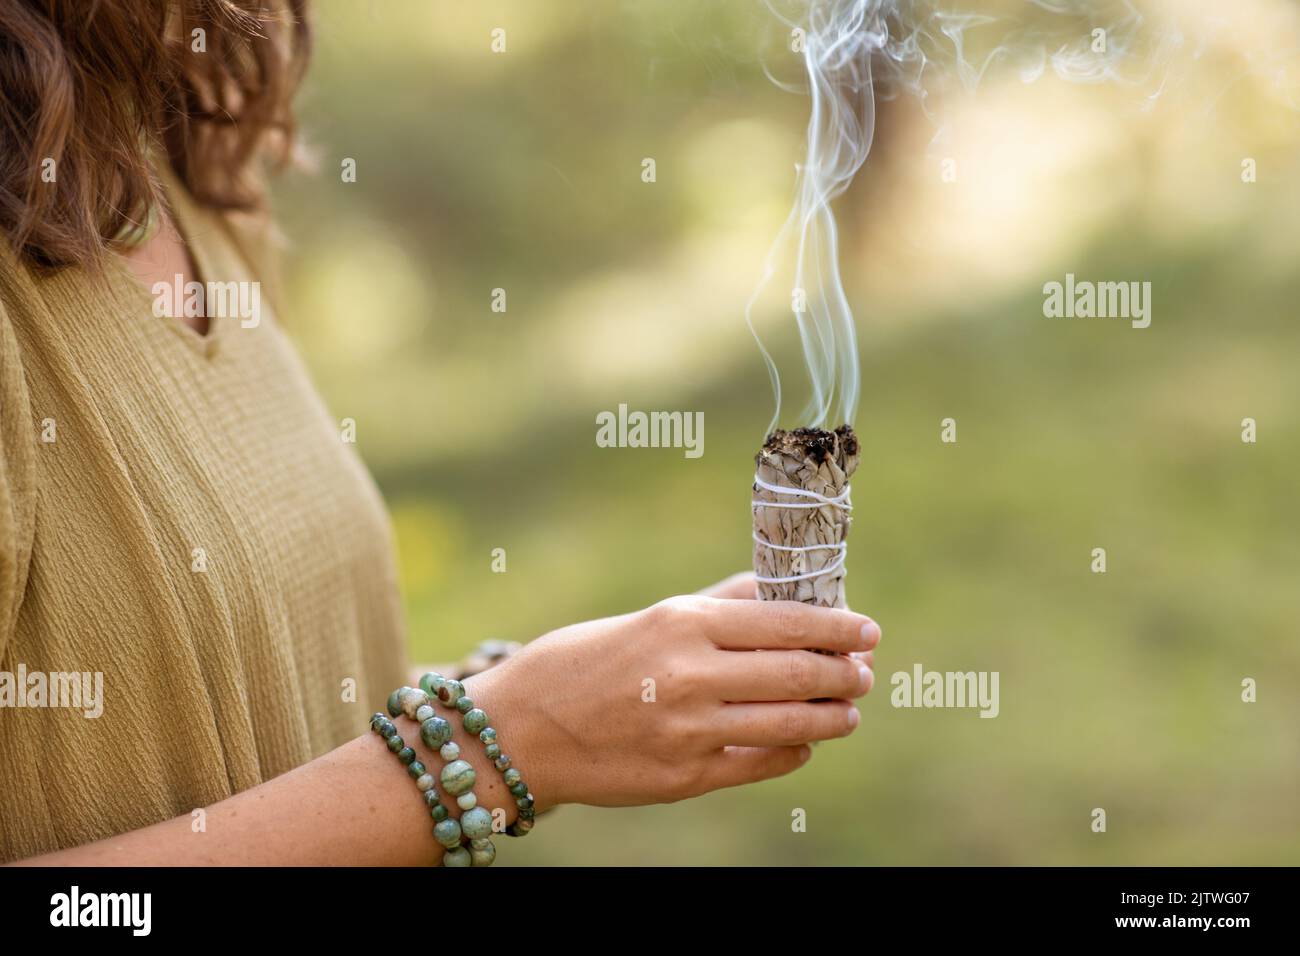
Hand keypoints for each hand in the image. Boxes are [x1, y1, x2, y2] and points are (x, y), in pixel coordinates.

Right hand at [465, 574, 881, 810]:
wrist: (517, 732)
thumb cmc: (579, 663)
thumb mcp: (647, 619)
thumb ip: (716, 608)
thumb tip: (779, 594)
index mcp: (681, 623)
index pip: (785, 621)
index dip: (837, 627)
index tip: (867, 630)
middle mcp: (690, 674)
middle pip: (797, 672)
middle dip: (844, 673)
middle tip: (865, 672)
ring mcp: (689, 731)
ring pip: (789, 723)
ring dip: (830, 717)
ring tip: (847, 711)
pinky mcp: (684, 777)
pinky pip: (759, 764)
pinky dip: (792, 752)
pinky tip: (802, 743)